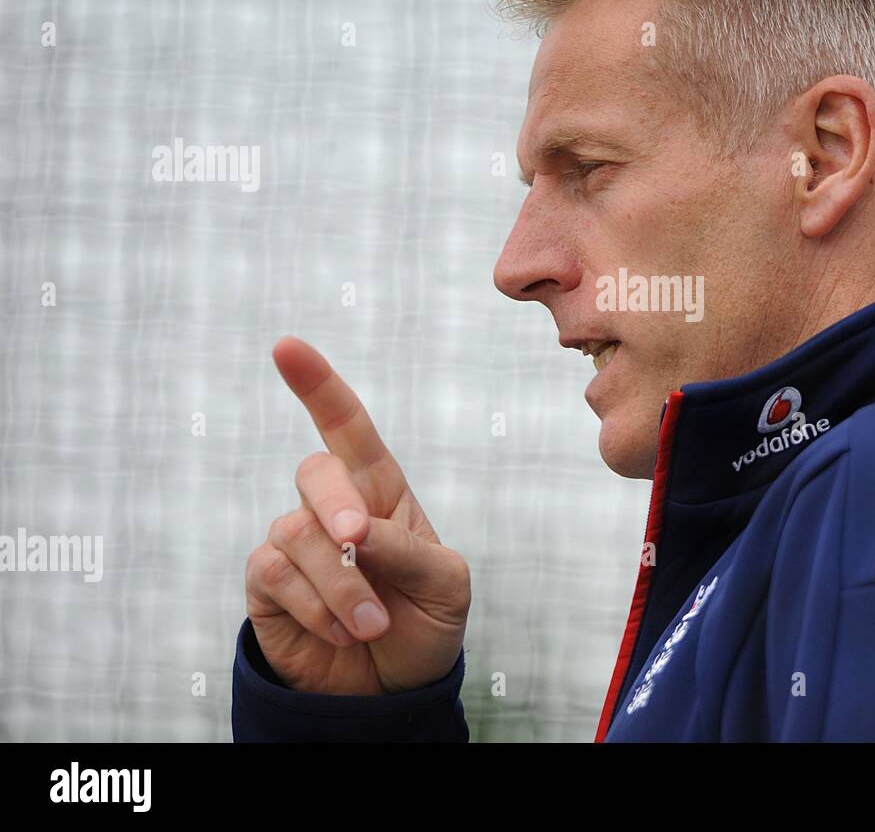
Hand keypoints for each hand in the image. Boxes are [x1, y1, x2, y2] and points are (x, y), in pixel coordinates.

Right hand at [244, 337, 469, 694]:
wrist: (393, 690)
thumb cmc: (424, 622)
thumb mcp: (444, 585)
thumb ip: (408, 550)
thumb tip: (355, 531)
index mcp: (382, 492)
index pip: (349, 429)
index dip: (319, 386)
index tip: (286, 347)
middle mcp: (333, 507)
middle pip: (316, 473)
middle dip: (337, 503)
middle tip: (358, 539)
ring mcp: (295, 542)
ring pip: (297, 534)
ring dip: (341, 586)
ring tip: (371, 625)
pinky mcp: (268, 584)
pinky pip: (275, 575)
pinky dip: (316, 608)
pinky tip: (341, 632)